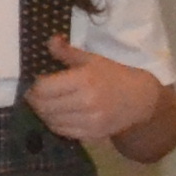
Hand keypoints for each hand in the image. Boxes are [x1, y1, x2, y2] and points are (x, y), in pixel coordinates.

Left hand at [24, 32, 160, 144]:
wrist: (141, 100)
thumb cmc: (114, 76)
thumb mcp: (92, 60)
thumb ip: (67, 52)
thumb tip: (50, 40)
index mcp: (85, 80)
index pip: (44, 88)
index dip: (34, 86)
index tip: (34, 83)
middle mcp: (86, 102)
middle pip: (44, 106)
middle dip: (34, 100)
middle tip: (35, 95)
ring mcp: (90, 121)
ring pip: (51, 120)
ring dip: (43, 113)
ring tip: (45, 104)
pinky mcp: (92, 134)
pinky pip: (62, 131)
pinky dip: (55, 124)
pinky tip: (57, 115)